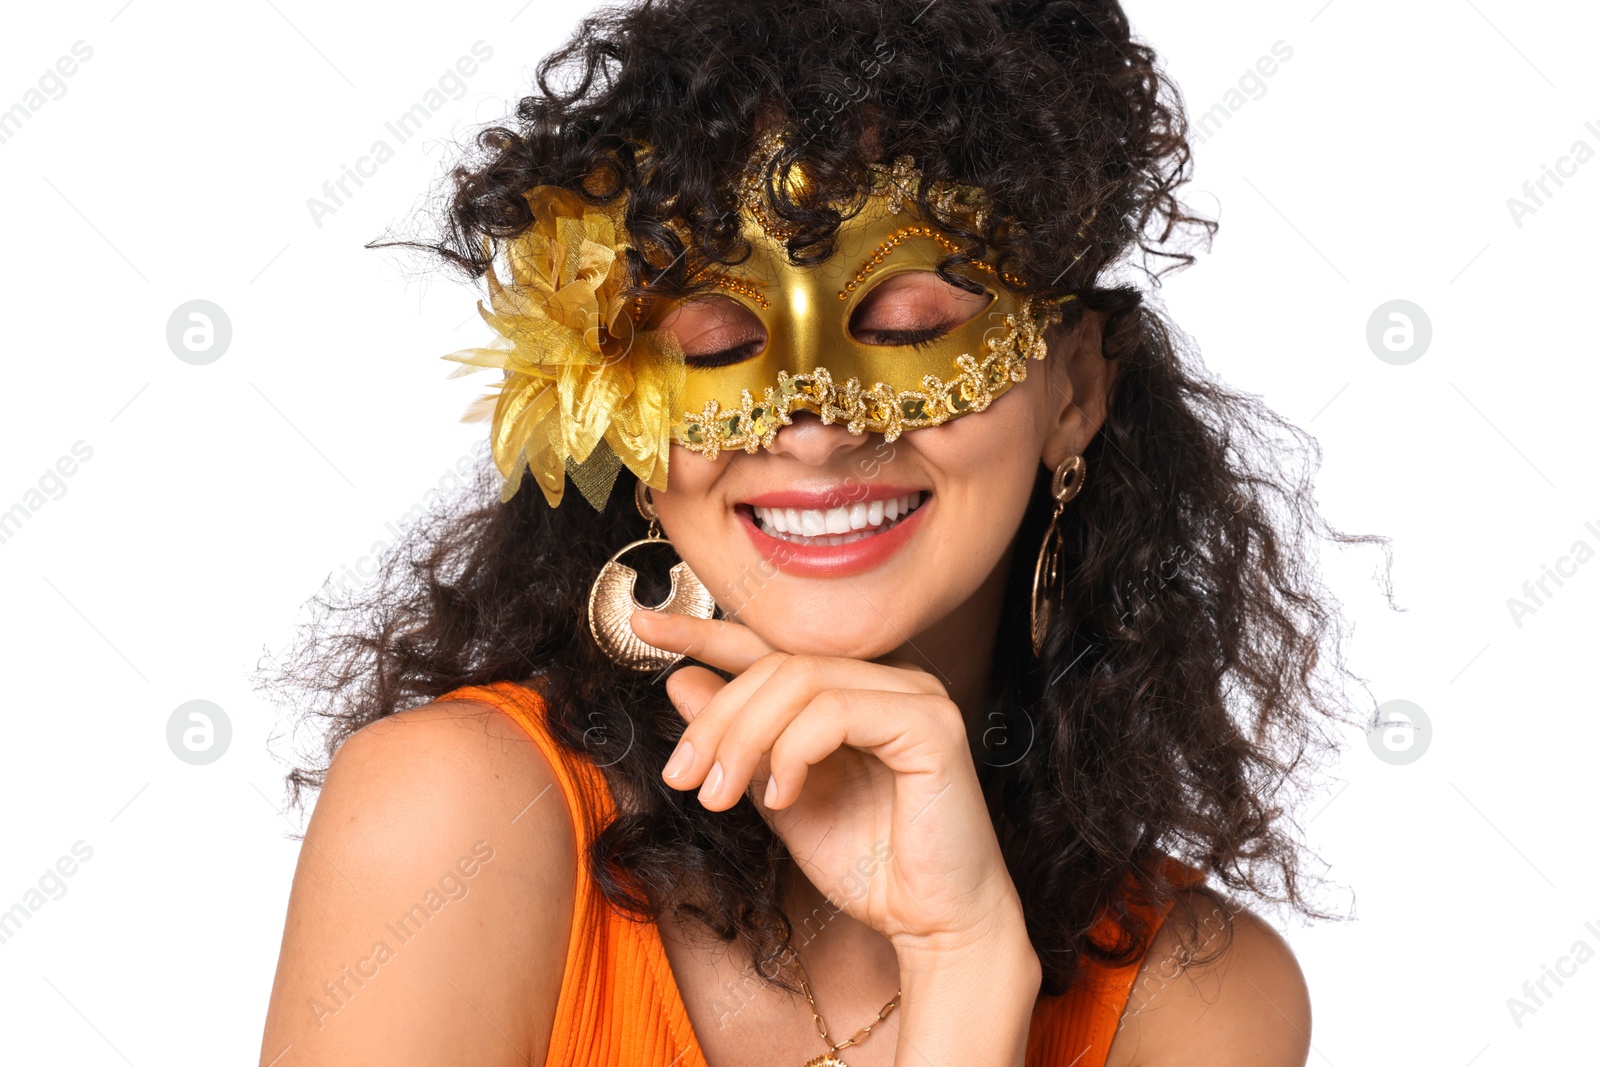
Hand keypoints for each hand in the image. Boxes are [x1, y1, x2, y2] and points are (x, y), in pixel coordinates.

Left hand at [629, 609, 1032, 958]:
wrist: (933, 924)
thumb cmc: (869, 866)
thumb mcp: (778, 797)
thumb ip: (739, 742)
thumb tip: (680, 680)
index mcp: (854, 690)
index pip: (772, 647)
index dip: (705, 633)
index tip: (643, 627)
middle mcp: (889, 680)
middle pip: (777, 664)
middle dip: (717, 718)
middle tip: (682, 776)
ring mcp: (915, 695)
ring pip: (800, 681)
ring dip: (743, 739)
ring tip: (722, 797)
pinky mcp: (931, 723)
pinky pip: (836, 711)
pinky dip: (793, 750)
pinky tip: (783, 796)